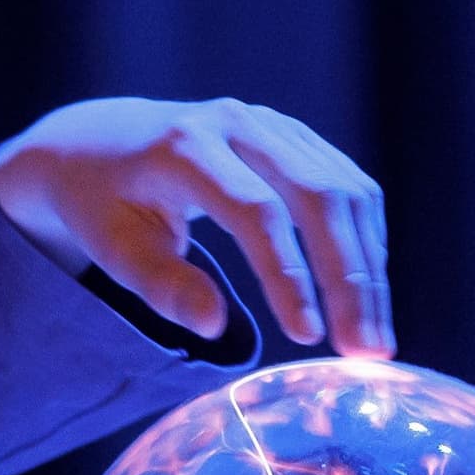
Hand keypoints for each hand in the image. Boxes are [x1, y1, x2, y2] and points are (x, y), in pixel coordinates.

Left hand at [0, 97, 392, 357]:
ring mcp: (274, 125)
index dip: (288, 273)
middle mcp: (238, 123)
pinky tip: (366, 295)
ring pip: (346, 191)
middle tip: (366, 351)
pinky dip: (365, 242)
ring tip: (374, 339)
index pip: (255, 210)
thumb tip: (214, 328)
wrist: (100, 139)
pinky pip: (349, 187)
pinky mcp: (296, 138)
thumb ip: (160, 285)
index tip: (307, 336)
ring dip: (369, 268)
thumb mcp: (111, 248)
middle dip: (350, 278)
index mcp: (185, 146)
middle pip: (318, 195)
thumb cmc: (102, 203)